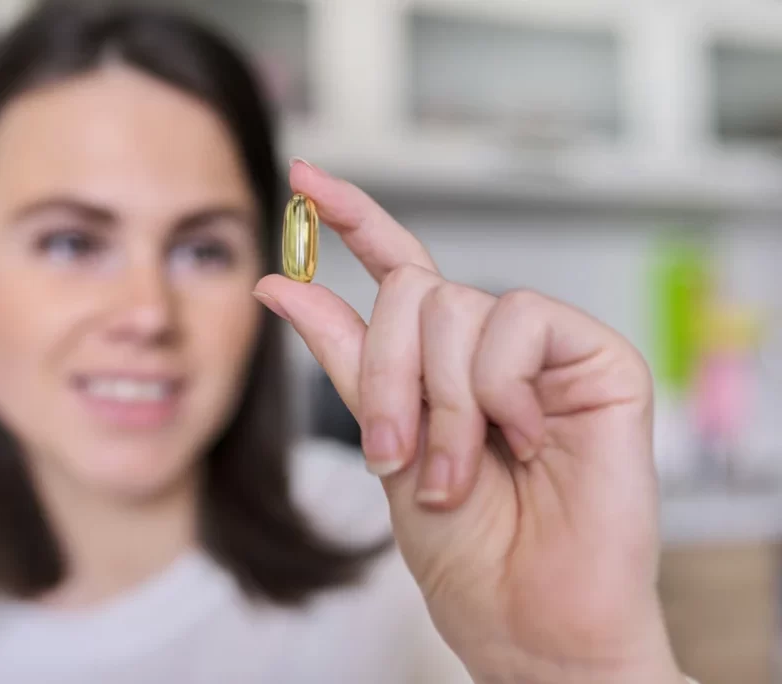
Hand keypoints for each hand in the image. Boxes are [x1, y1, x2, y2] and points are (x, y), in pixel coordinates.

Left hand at [253, 160, 684, 683]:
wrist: (525, 616)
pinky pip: (521, 321)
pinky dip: (501, 390)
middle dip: (387, 378)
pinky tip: (527, 439)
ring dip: (441, 403)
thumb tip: (278, 285)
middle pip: (413, 292)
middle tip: (397, 455)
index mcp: (440, 361)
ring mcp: (544, 350)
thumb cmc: (465, 548)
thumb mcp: (384, 441)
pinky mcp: (598, 360)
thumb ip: (344, 355)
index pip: (398, 267)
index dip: (353, 217)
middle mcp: (490, 344)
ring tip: (460, 472)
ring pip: (458, 307)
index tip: (302, 178)